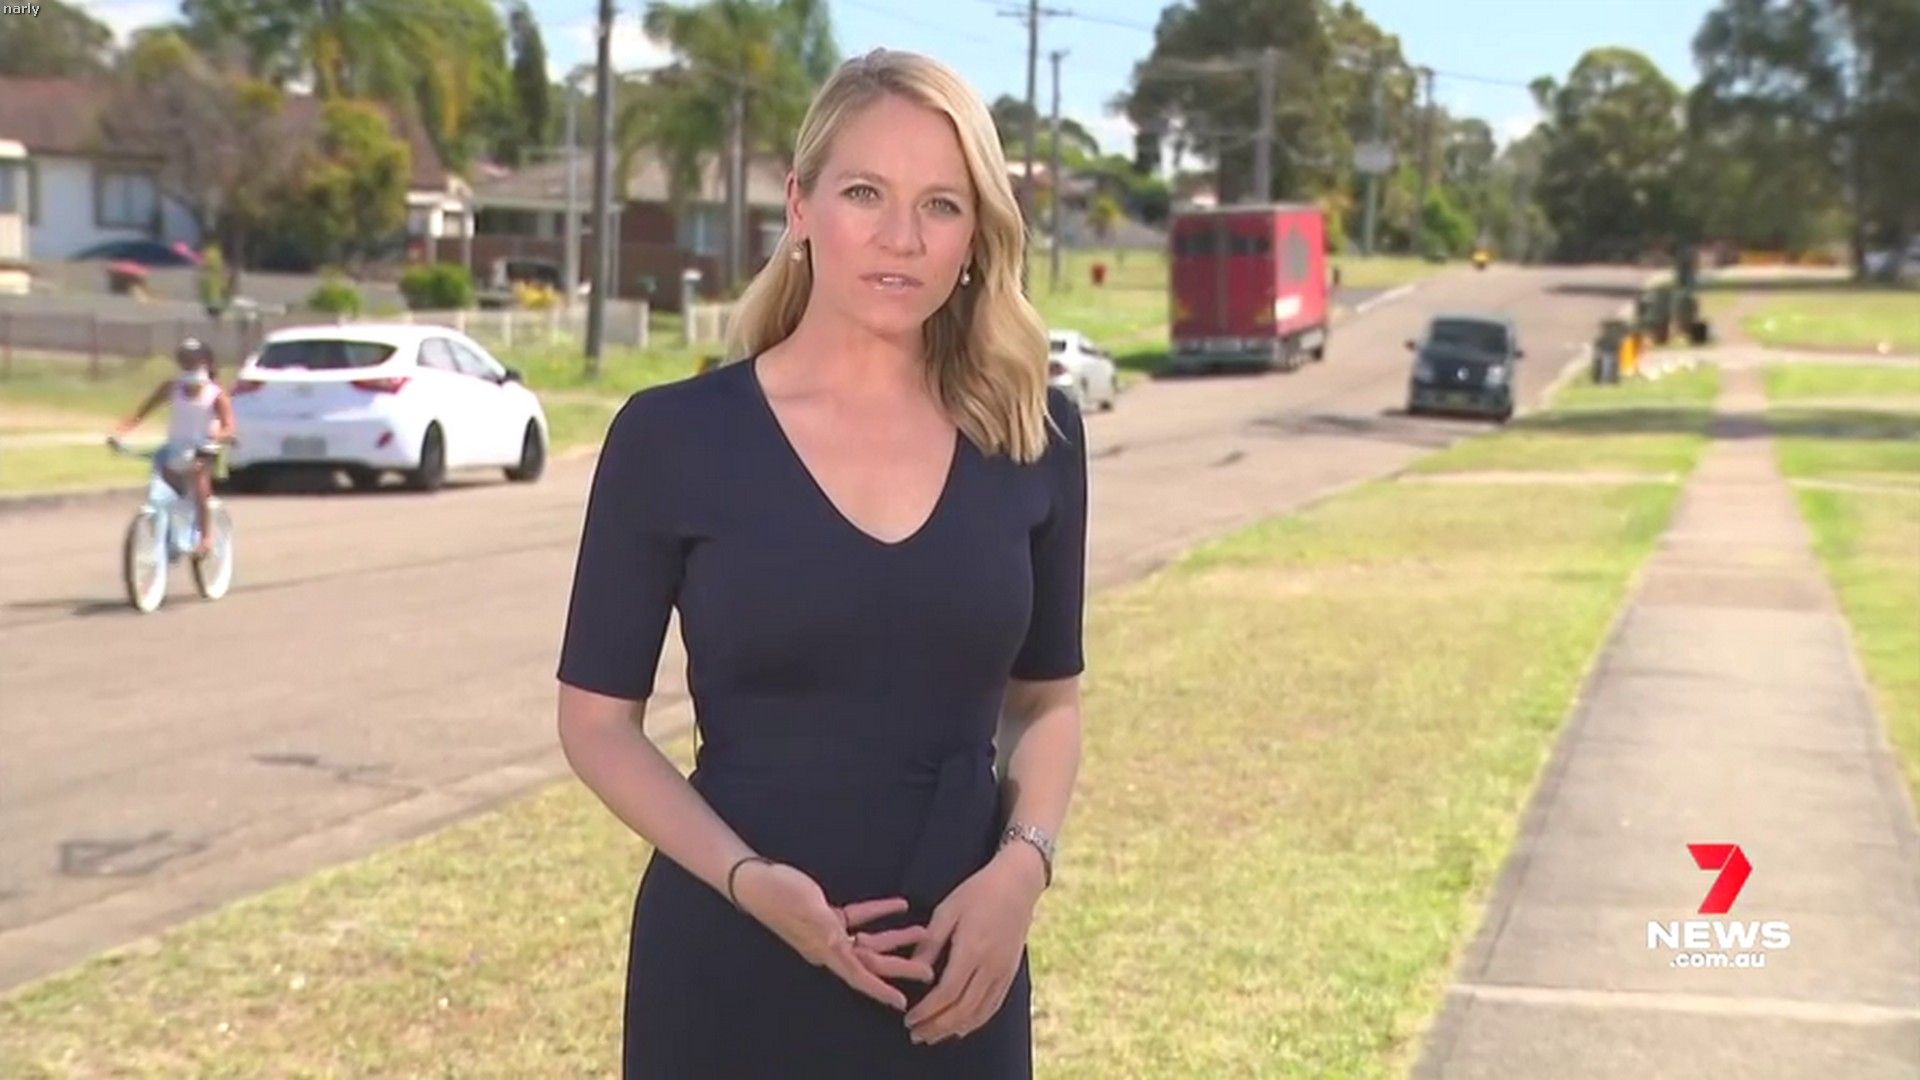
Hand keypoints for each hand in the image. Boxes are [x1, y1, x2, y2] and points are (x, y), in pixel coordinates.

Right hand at [733, 860, 935, 1010]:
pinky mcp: (827, 916)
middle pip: (871, 962)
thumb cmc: (779, 893)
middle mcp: (829, 946)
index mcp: (825, 950)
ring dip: (895, 938)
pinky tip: (899, 905)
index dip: (880, 990)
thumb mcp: (808, 909)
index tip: (901, 1002)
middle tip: (928, 970)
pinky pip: (860, 918)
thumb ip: (827, 928)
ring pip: (869, 941)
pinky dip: (879, 913)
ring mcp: (828, 932)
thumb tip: (843, 945)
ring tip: (923, 933)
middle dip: (899, 966)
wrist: (755, 879)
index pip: (858, 975)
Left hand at [904, 844, 1045, 1044]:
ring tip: (933, 1036)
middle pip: (963, 1009)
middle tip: (915, 1034)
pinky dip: (976, 1021)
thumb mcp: (947, 910)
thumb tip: (913, 970)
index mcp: (972, 949)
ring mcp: (1004, 972)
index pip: (947, 992)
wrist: (1018, 883)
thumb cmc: (978, 892)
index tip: (909, 1019)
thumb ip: (930, 943)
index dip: (927, 1010)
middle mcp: (991, 966)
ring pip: (979, 1012)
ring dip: (954, 1029)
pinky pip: (993, 1006)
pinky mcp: (1011, 973)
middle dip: (937, 1026)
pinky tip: (961, 1028)